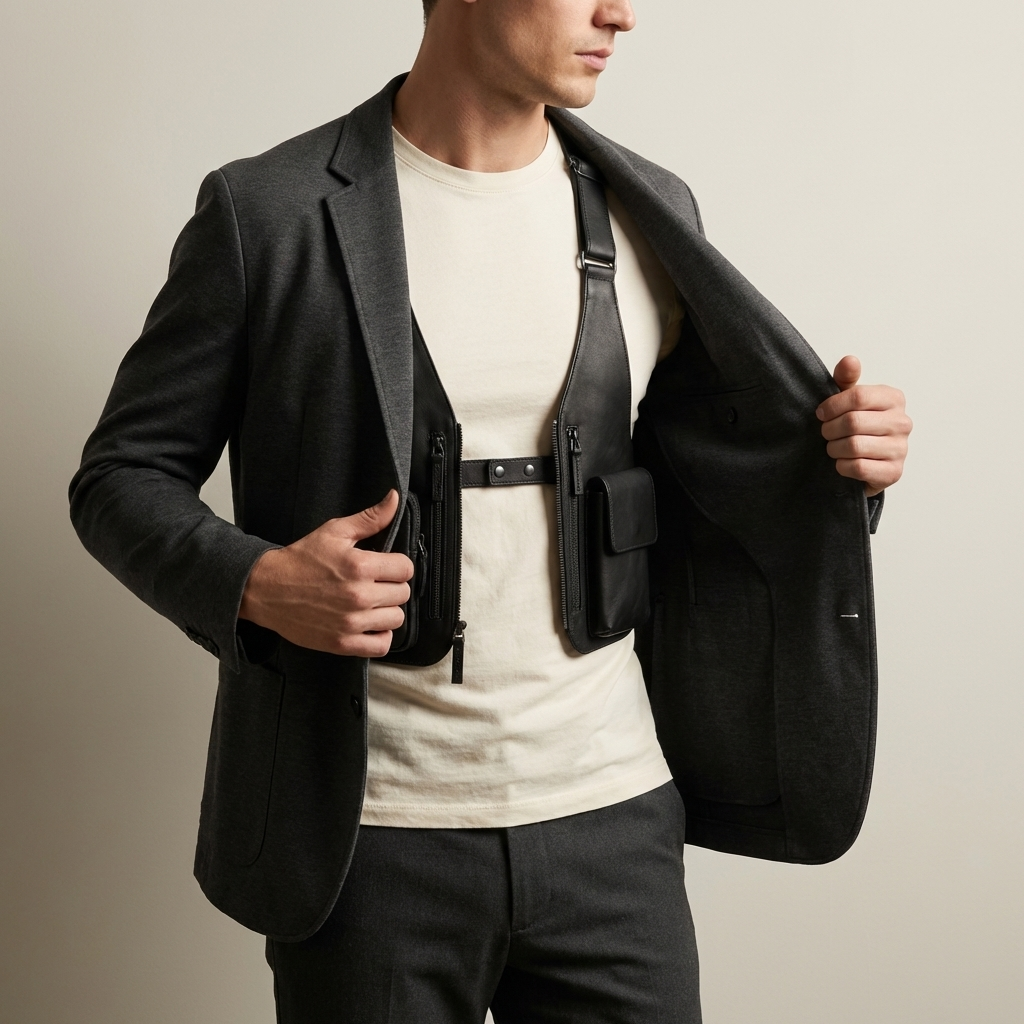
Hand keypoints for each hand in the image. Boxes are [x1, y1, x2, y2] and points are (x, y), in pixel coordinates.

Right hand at [238, 490, 413, 657]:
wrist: (266, 589)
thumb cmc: (300, 560)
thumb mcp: (334, 532)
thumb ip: (370, 518)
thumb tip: (394, 499)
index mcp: (360, 566)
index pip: (405, 568)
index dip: (397, 565)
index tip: (385, 566)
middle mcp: (358, 596)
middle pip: (403, 593)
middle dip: (392, 586)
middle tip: (374, 583)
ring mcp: (351, 622)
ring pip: (396, 619)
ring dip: (387, 610)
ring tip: (371, 603)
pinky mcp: (342, 643)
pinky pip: (381, 645)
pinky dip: (380, 635)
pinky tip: (369, 624)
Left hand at [816, 356, 911, 496]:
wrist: (869, 461)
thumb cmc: (857, 425)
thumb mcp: (849, 399)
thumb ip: (847, 379)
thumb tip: (849, 360)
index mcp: (893, 399)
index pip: (857, 396)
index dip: (832, 406)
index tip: (821, 413)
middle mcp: (902, 422)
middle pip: (852, 422)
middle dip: (830, 430)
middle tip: (826, 433)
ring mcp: (901, 448)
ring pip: (854, 446)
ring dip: (834, 449)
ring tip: (834, 447)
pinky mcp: (893, 472)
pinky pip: (858, 467)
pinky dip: (842, 466)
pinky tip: (843, 462)